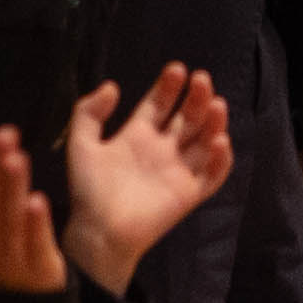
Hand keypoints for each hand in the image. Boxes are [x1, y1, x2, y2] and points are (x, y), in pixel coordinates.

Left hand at [59, 65, 234, 295]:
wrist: (97, 233)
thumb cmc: (88, 192)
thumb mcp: (81, 145)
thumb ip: (88, 113)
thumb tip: (112, 86)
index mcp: (138, 136)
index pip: (160, 104)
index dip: (169, 86)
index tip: (176, 69)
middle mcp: (162, 150)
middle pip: (187, 117)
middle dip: (197, 97)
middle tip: (202, 79)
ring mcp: (177, 171)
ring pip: (204, 141)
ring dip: (214, 121)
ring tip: (216, 103)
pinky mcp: (188, 194)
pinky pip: (212, 175)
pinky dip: (221, 159)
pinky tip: (220, 140)